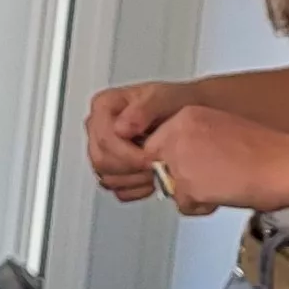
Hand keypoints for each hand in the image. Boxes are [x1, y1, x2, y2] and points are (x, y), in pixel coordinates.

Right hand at [85, 81, 193, 200]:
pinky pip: (118, 190)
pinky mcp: (113, 170)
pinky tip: (153, 179)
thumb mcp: (164, 98)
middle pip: (102, 161)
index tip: (153, 157)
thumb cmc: (175, 102)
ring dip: (136, 180)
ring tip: (158, 171)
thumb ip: (143, 109)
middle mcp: (97, 128)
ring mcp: (103, 151)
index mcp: (104, 106)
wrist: (191, 112)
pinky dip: (138, 190)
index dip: (128, 154)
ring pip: (108, 178)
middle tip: (157, 166)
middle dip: (132, 169)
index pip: (104, 139)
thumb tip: (120, 129)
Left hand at [142, 106, 288, 217]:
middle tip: (206, 179)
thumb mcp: (222, 130)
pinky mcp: (189, 185)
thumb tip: (182, 159)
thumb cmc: (266, 151)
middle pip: (156, 164)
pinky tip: (224, 196)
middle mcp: (178, 134)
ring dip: (191, 193)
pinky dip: (201, 207)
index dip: (174, 160)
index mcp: (187, 115)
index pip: (157, 142)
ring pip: (168, 186)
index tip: (192, 166)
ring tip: (221, 186)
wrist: (286, 165)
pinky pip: (183, 205)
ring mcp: (181, 159)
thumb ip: (194, 140)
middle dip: (175, 176)